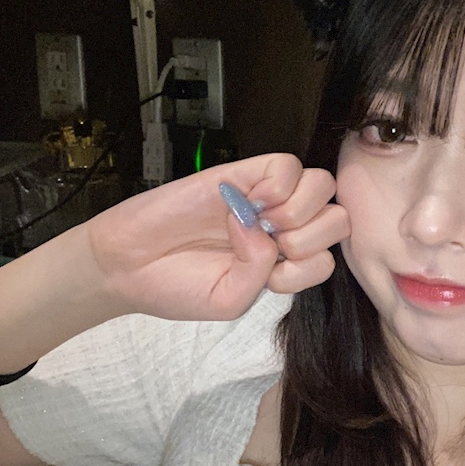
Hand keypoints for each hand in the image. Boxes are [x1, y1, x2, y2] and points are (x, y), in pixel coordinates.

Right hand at [87, 154, 348, 321]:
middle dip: (312, 237)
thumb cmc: (178, 287)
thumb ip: (259, 273)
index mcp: (283, 263)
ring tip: (263, 221)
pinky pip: (287, 165)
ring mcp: (265, 199)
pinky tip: (252, 201)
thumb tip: (263, 227)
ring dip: (300, 209)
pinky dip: (280, 184)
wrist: (126, 265)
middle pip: (338, 218)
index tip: (271, 279)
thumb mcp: (229, 300)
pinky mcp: (241, 173)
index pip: (328, 257)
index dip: (307, 268)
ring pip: (322, 185)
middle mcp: (281, 229)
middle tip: (273, 246)